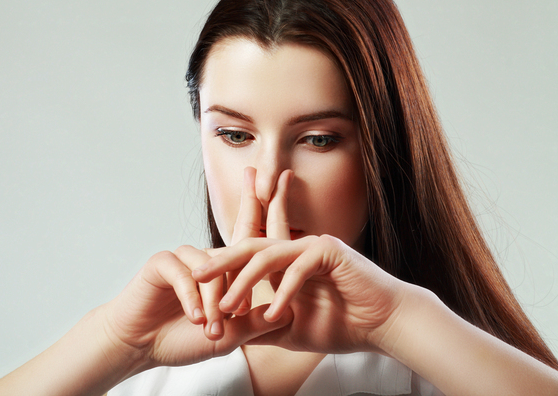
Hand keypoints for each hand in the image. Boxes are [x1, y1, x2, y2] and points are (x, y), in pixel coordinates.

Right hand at [102, 244, 292, 372]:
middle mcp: (205, 259)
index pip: (249, 263)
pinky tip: (194, 318)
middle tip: (241, 316)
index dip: (260, 277)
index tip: (263, 302)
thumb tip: (289, 314)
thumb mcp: (227, 337)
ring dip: (213, 300)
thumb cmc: (181, 340)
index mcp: (223, 271)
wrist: (138, 345)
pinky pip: (182, 273)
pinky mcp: (161, 262)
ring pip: (210, 270)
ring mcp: (183, 258)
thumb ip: (255, 323)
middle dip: (239, 290)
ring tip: (213, 329)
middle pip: (233, 262)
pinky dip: (190, 297)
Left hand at [193, 168, 404, 353]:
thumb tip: (226, 333)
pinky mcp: (329, 250)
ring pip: (267, 255)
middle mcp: (295, 248)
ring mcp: (312, 246)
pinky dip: (283, 291)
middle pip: (249, 247)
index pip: (245, 260)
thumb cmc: (341, 325)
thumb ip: (259, 326)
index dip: (222, 272)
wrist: (383, 326)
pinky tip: (274, 313)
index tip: (197, 290)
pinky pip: (298, 268)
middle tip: (196, 275)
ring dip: (244, 281)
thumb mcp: (288, 330)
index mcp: (285, 263)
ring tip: (227, 306)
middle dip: (221, 260)